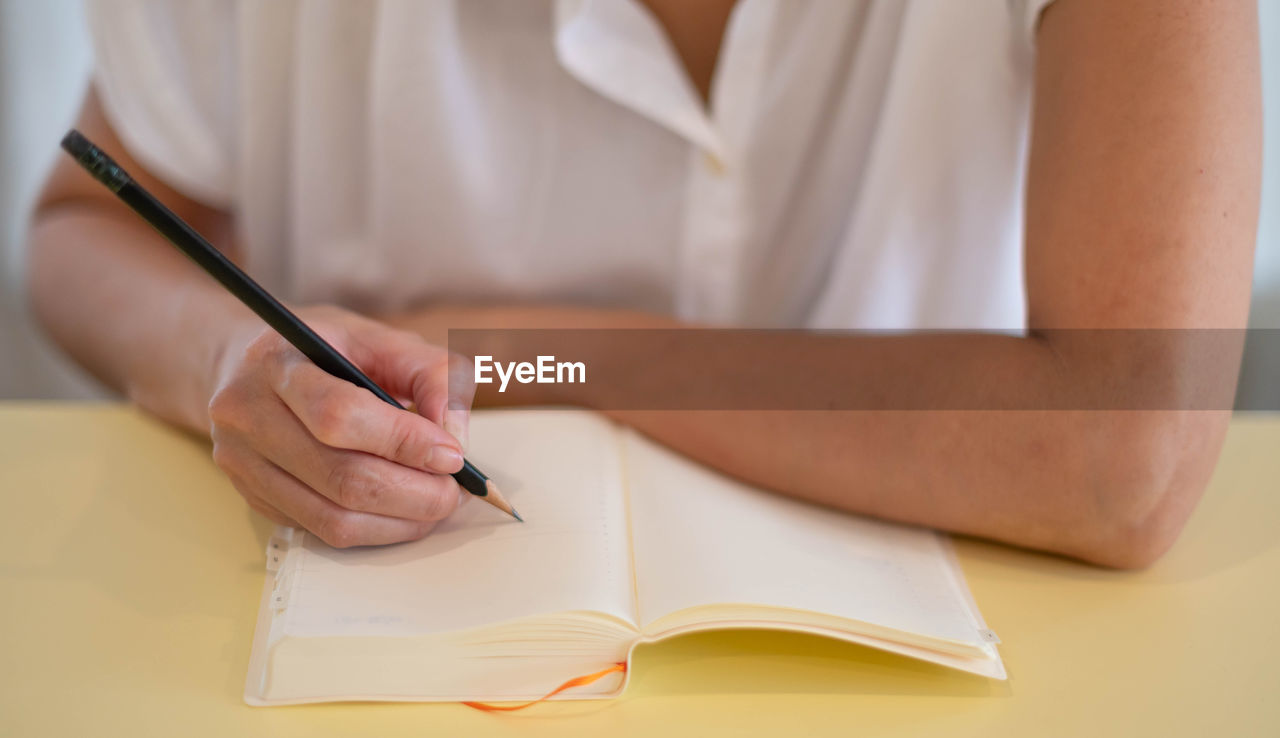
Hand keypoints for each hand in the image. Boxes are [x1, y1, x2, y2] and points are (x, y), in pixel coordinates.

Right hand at [207, 305, 474, 546]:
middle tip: (455, 490)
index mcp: (275, 363)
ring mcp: (243, 465)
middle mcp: (247, 417)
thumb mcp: (380, 338)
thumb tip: (454, 436)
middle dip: (415, 493)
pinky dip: (376, 530)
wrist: (249, 367)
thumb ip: (429, 373)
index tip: (453, 455)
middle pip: (341, 478)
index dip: (404, 442)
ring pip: (333, 518)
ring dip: (400, 521)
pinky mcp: (253, 499)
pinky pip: (322, 532)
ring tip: (436, 504)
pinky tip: (402, 511)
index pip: (339, 416)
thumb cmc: (324, 350)